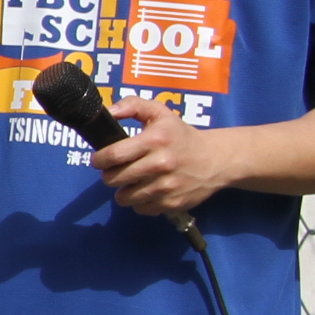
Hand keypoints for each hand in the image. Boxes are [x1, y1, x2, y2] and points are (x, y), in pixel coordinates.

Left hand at [94, 92, 236, 219]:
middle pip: (115, 178)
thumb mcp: (160, 113)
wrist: (216, 159)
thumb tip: (110, 111)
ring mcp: (167, 187)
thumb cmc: (181, 135)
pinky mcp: (172, 203)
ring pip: (125, 197)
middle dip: (108, 175)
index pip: (114, 155)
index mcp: (155, 140)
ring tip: (131, 181)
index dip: (99, 159)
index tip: (99, 159)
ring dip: (123, 190)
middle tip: (115, 170)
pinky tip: (146, 190)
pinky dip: (139, 202)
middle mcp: (161, 164)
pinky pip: (141, 208)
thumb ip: (133, 105)